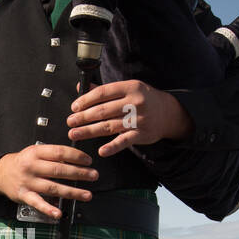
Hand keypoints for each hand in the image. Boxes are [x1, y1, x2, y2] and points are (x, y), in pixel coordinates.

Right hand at [0, 144, 97, 218]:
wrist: (0, 173)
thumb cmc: (23, 162)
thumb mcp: (36, 152)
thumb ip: (53, 155)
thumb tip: (76, 159)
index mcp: (36, 152)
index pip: (59, 152)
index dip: (76, 156)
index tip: (88, 161)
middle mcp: (31, 166)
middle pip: (58, 170)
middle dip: (79, 173)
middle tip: (93, 176)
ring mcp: (28, 182)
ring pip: (52, 187)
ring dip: (71, 192)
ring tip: (87, 195)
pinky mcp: (24, 195)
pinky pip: (38, 203)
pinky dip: (48, 209)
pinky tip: (59, 213)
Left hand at [66, 80, 193, 154]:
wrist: (168, 113)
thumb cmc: (143, 99)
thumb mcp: (127, 89)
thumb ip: (105, 90)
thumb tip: (81, 87)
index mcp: (129, 88)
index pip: (103, 93)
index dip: (86, 100)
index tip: (74, 107)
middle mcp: (134, 102)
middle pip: (103, 110)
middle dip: (83, 117)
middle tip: (70, 122)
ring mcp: (138, 119)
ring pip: (109, 126)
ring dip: (89, 131)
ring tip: (75, 133)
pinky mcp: (142, 134)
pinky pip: (124, 141)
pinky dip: (112, 147)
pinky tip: (101, 151)